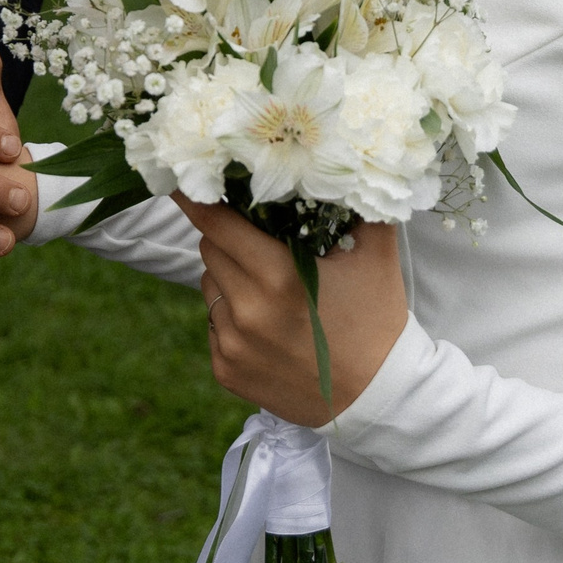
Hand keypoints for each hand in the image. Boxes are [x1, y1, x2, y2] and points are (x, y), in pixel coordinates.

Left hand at [176, 197, 407, 426]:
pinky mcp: (226, 371)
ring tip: (270, 287)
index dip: (197, 198)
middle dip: (227, 236)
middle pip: (209, 248)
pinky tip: (267, 324)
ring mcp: (232, 345)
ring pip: (208, 285)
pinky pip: (212, 324)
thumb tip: (341, 163)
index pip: (216, 223)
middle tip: (259, 241)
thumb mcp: (375, 256)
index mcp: (278, 276)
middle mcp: (247, 311)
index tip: (182, 179)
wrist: (379, 398)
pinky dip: (230, 316)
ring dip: (228, 276)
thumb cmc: (377, 320)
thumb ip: (357, 205)